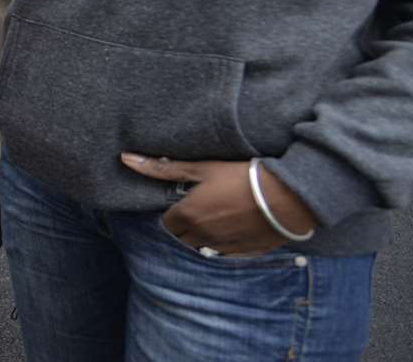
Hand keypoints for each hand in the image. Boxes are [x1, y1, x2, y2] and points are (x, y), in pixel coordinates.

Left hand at [121, 152, 319, 256]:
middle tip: (203, 207)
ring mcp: (222, 248)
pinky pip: (225, 253)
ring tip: (221, 215)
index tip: (186, 201)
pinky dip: (226, 242)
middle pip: (183, 237)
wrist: (287, 197)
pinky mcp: (244, 254)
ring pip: (203, 246)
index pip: (166, 223)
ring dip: (206, 235)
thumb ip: (162, 168)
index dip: (175, 212)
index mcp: (186, 217)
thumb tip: (125, 158)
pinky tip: (236, 226)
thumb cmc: (241, 177)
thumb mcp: (201, 169)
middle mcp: (200, 237)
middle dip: (187, 225)